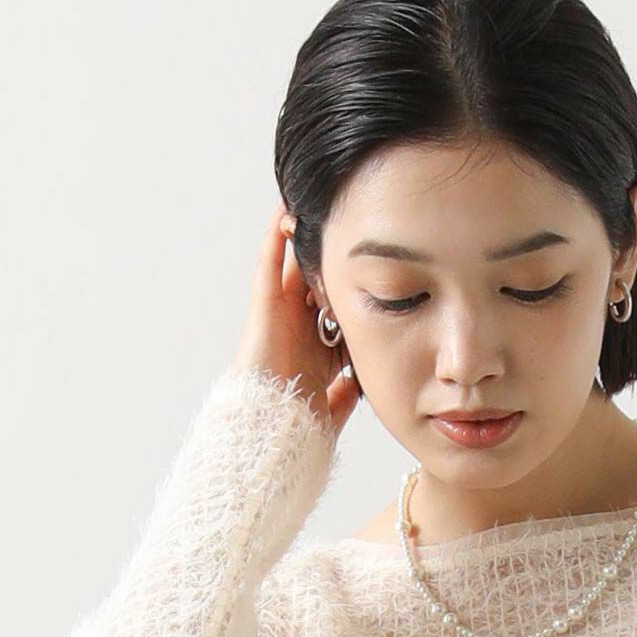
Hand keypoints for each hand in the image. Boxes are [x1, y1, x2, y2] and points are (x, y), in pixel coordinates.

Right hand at [232, 199, 361, 436]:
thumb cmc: (297, 425)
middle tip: (350, 227)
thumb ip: (343, 396)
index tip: (372, 269)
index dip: (352, 292)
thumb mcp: (333, 408)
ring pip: (295, 268)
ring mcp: (281, 315)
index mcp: (316, 351)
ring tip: (320, 207)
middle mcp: (298, 329)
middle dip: (332, 260)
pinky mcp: (264, 305)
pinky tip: (286, 211)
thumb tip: (358, 386)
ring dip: (305, 240)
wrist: (272, 429)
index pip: (337, 313)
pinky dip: (276, 237)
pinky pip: (269, 263)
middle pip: (318, 285)